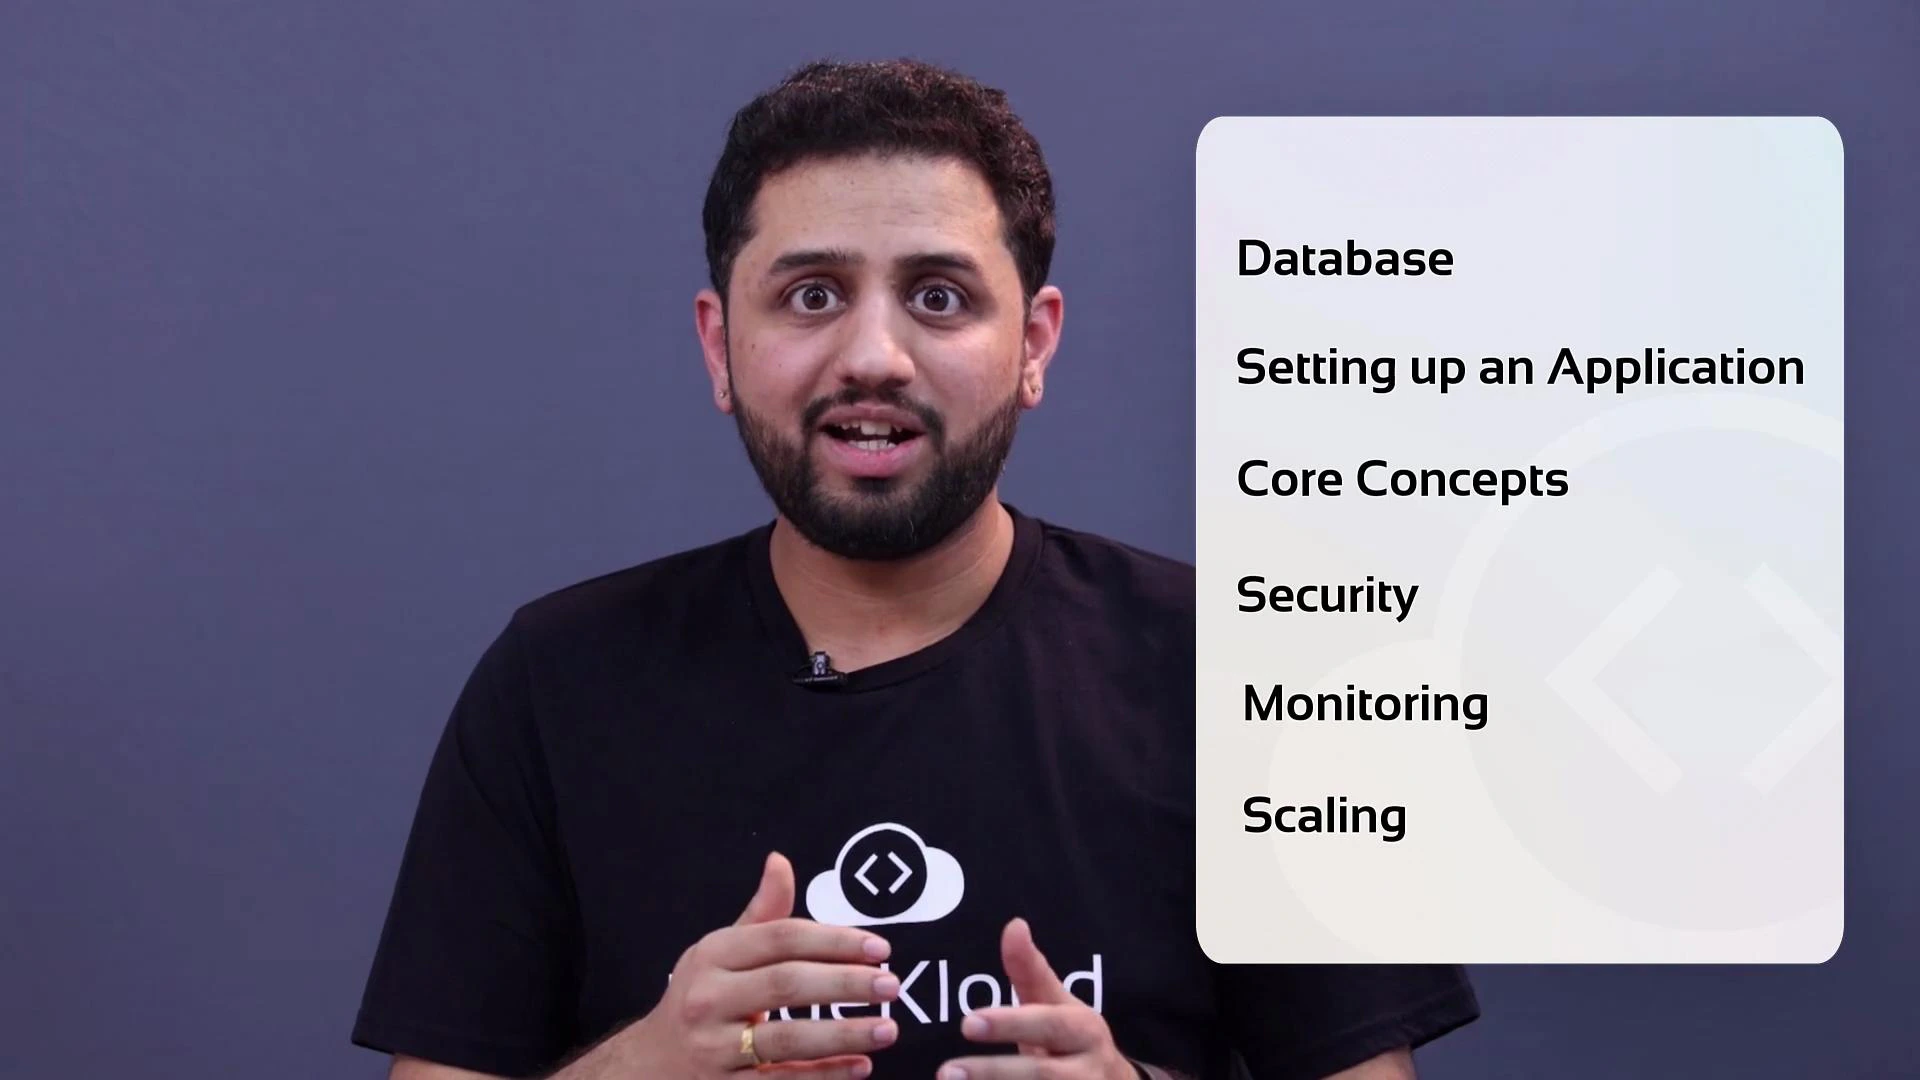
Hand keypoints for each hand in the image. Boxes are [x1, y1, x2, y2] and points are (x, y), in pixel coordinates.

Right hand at [628, 852, 901, 1077]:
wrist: (651, 1064)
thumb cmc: (700, 998)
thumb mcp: (720, 952)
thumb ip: (762, 915)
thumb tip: (781, 861)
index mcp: (713, 955)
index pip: (781, 938)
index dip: (833, 940)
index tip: (879, 948)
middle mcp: (708, 998)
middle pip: (786, 984)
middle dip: (845, 983)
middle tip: (891, 984)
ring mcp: (713, 1048)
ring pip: (787, 1039)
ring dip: (843, 1034)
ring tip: (888, 1029)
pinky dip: (824, 1076)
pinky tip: (860, 1067)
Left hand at [937, 917, 1135, 1079]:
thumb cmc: (1075, 1041)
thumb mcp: (1059, 1005)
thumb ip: (1031, 971)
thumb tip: (1013, 925)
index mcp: (1085, 1031)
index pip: (1047, 1025)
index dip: (1009, 1024)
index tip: (967, 1022)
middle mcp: (1087, 1072)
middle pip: (1041, 1075)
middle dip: (994, 1074)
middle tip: (946, 1072)